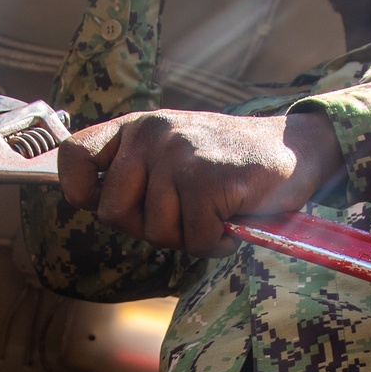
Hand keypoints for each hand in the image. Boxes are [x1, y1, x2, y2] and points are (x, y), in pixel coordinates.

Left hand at [58, 109, 344, 256]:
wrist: (296, 149)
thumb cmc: (228, 164)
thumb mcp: (172, 154)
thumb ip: (135, 173)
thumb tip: (94, 205)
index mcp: (137, 127)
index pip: (74, 156)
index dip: (81, 192)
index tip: (109, 204)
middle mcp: (151, 134)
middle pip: (111, 213)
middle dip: (146, 229)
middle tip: (183, 217)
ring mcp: (179, 155)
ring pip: (155, 232)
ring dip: (187, 237)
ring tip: (213, 214)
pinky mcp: (208, 180)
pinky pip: (193, 241)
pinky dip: (214, 244)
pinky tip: (230, 222)